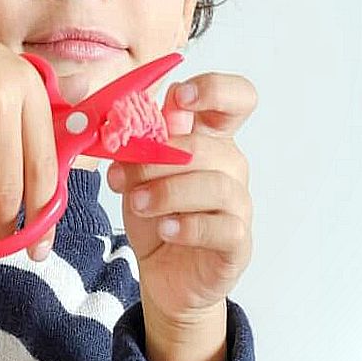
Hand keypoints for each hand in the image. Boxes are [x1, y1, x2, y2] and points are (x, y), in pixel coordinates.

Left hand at [106, 72, 256, 327]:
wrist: (163, 271)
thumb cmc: (154, 212)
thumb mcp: (134, 172)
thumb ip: (135, 145)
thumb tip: (126, 127)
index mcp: (206, 138)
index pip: (235, 98)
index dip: (214, 89)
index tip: (180, 96)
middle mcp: (229, 166)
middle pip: (207, 146)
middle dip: (158, 159)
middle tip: (124, 176)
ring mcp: (238, 204)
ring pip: (216, 185)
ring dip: (168, 192)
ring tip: (138, 204)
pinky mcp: (238, 241)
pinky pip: (223, 227)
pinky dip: (188, 226)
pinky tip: (166, 229)